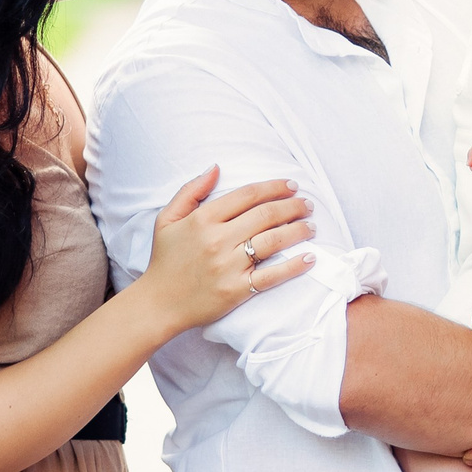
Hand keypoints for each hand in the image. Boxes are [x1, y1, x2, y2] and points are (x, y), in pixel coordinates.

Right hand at [140, 167, 314, 332]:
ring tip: (312, 226)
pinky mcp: (237, 290)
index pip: (248, 195)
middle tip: (308, 205)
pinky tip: (311, 257)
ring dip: (299, 230)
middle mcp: (217, 240)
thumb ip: (191, 190)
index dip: (274, 187)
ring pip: (273, 241)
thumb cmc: (165, 259)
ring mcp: (228, 266)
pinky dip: (294, 266)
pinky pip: (272, 275)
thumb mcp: (167, 218)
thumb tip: (216, 168)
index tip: (291, 185)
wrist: (159, 303)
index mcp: (203, 219)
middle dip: (293, 206)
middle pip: (266, 215)